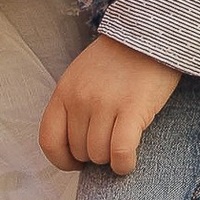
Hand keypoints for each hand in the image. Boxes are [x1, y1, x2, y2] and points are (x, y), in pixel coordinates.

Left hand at [40, 35, 181, 174]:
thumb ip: (73, 106)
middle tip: (109, 142)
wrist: (150, 34)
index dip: (62, 160)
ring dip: (110, 159)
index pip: (49, 140)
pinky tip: (128, 162)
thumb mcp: (82, 77)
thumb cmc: (117, 60)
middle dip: (94, 155)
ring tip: (122, 144)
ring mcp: (105, 103)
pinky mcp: (132, 108)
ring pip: (99, 155)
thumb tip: (74, 148)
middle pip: (79, 151)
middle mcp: (80, 98)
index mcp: (64, 91)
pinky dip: (123, 165)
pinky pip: (120, 151)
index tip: (76, 163)